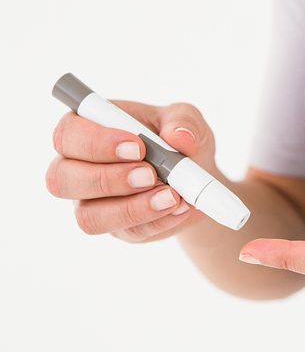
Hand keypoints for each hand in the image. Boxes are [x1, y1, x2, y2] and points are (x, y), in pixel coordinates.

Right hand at [46, 101, 216, 241]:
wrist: (196, 177)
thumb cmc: (177, 139)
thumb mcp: (186, 118)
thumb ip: (183, 121)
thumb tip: (180, 138)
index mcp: (86, 128)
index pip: (68, 135)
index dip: (97, 143)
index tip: (138, 147)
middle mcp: (77, 167)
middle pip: (61, 179)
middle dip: (109, 179)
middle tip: (151, 175)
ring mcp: (91, 203)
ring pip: (89, 217)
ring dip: (132, 209)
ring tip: (171, 197)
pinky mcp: (116, 228)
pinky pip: (126, 233)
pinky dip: (157, 221)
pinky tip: (180, 208)